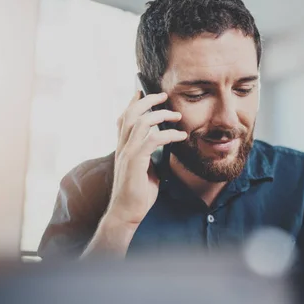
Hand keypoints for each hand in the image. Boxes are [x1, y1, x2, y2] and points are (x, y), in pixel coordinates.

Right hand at [106, 90, 186, 227]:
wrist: (126, 213)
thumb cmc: (137, 194)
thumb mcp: (147, 169)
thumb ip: (151, 155)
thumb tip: (165, 145)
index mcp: (123, 147)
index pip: (124, 118)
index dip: (132, 102)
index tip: (142, 91)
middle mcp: (122, 147)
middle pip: (131, 113)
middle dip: (148, 100)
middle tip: (164, 95)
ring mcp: (127, 153)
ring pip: (141, 122)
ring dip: (161, 115)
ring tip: (177, 115)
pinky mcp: (135, 161)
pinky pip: (152, 139)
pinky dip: (169, 135)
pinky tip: (180, 136)